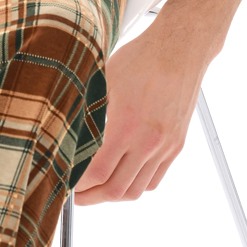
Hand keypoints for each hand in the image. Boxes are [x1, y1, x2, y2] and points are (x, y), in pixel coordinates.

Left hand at [72, 14, 213, 204]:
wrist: (181, 49)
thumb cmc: (142, 59)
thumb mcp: (104, 80)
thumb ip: (88, 111)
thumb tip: (66, 132)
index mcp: (126, 125)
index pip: (97, 172)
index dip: (78, 184)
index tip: (66, 182)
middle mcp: (148, 141)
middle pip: (116, 188)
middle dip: (92, 197)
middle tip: (77, 195)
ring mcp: (165, 146)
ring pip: (137, 189)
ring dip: (114, 195)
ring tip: (98, 190)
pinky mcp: (176, 145)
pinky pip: (155, 179)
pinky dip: (137, 185)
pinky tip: (123, 177)